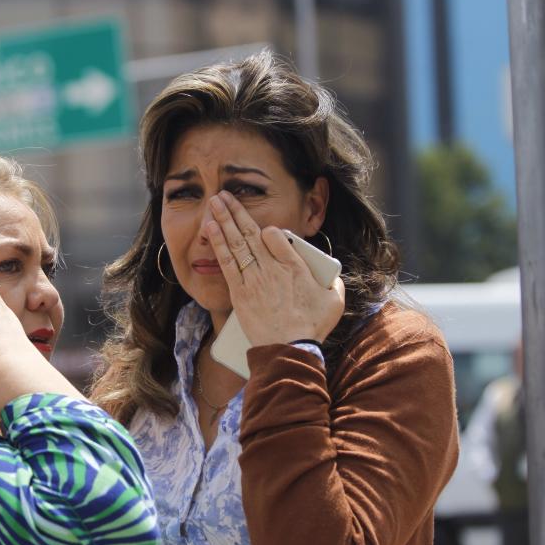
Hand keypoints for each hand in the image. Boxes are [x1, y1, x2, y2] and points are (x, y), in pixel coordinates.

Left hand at [206, 192, 344, 345]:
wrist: (288, 350)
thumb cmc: (311, 327)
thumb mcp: (333, 301)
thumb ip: (333, 283)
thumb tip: (331, 276)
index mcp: (295, 266)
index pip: (277, 235)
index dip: (269, 230)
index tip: (264, 230)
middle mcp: (272, 268)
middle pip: (251, 233)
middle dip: (236, 211)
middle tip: (224, 194)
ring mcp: (254, 279)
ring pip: (236, 243)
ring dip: (224, 220)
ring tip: (214, 203)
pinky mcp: (240, 292)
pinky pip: (227, 262)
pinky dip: (219, 243)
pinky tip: (211, 229)